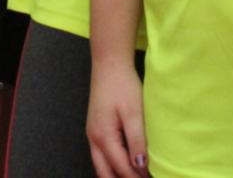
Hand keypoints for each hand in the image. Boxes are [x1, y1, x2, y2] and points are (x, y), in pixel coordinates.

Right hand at [87, 59, 147, 177]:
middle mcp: (94, 139)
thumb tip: (140, 166)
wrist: (109, 65)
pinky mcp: (95, 129)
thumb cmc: (122, 86)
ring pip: (101, 166)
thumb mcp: (134, 112)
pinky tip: (123, 165)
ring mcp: (92, 134)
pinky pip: (100, 156)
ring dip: (115, 175)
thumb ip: (136, 140)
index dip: (136, 177)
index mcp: (103, 136)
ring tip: (133, 176)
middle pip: (105, 173)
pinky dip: (111, 165)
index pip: (121, 167)